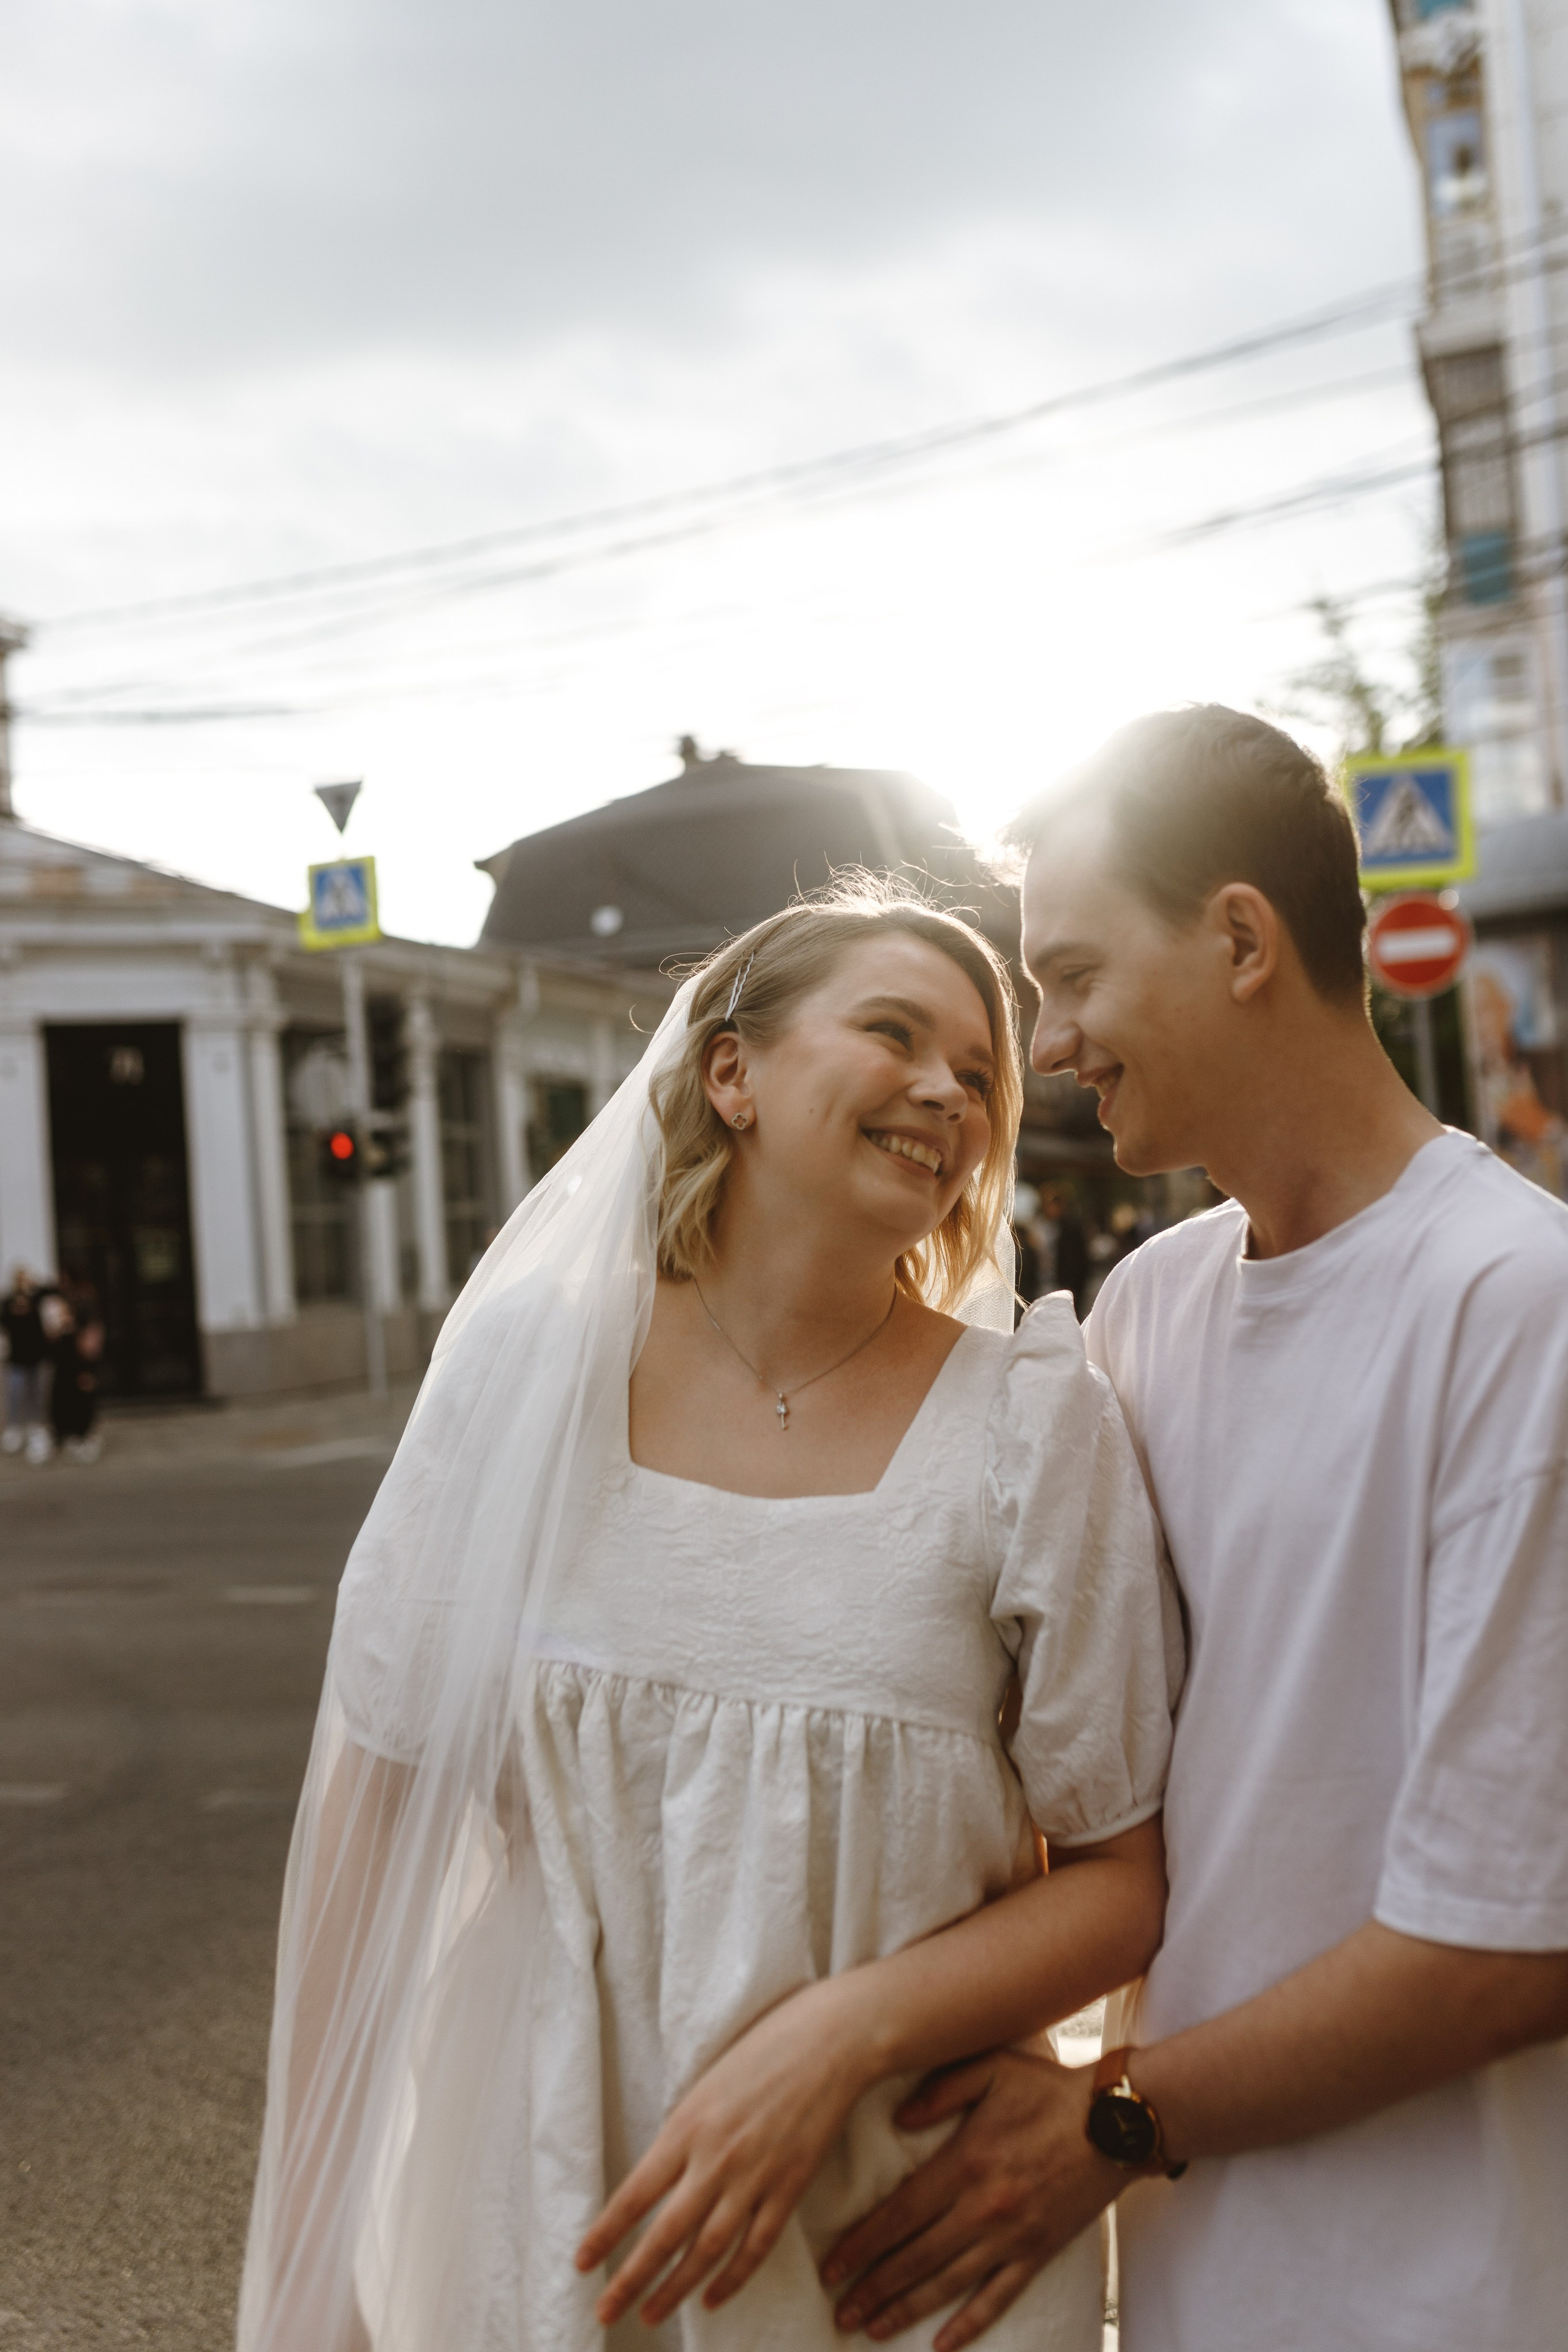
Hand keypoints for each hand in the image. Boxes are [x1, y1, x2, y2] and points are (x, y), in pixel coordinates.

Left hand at [575, 1977, 874, 2329]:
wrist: (829, 2041)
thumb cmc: (763, 2049)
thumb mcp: (705, 2083)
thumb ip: (682, 2134)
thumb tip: (655, 2177)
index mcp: (687, 2126)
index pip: (635, 2195)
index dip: (605, 2233)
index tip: (581, 2262)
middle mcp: (716, 2158)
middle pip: (665, 2234)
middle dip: (631, 2279)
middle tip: (605, 2312)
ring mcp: (756, 2177)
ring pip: (707, 2250)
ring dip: (675, 2289)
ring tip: (651, 2316)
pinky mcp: (790, 2187)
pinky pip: (756, 2246)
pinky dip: (732, 2278)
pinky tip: (712, 2298)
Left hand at [821, 2048, 1119, 2347]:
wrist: (1114, 2122)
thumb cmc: (1049, 2089)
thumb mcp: (992, 2067)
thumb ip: (940, 2090)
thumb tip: (896, 2120)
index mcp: (964, 2162)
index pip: (900, 2214)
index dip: (861, 2243)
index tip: (829, 2267)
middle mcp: (982, 2208)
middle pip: (915, 2257)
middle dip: (872, 2287)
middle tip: (839, 2312)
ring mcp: (1011, 2236)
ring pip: (948, 2284)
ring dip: (905, 2309)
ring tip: (870, 2329)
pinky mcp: (1038, 2253)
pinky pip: (999, 2298)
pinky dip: (969, 2326)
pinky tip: (941, 2345)